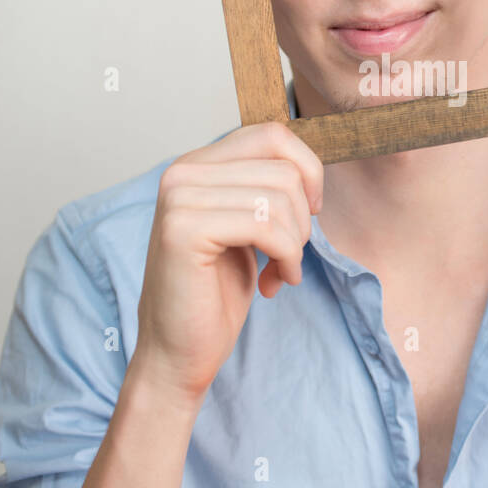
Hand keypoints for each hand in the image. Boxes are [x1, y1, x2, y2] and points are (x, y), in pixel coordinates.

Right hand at [130, 122, 322, 403]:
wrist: (178, 353)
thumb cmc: (217, 293)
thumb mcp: (248, 226)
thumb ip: (265, 186)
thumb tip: (308, 164)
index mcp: (197, 165)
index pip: (272, 135)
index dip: (308, 171)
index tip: (309, 213)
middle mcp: (182, 172)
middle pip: (283, 168)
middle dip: (303, 219)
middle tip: (290, 256)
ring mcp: (179, 197)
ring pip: (280, 197)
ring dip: (296, 244)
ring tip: (280, 271)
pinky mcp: (183, 229)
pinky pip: (267, 226)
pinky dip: (286, 258)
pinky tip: (273, 283)